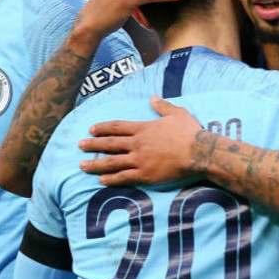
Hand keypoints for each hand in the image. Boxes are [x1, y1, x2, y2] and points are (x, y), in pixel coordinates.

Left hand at [79, 96, 202, 184]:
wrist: (199, 152)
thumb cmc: (190, 132)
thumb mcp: (177, 113)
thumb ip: (162, 106)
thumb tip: (152, 98)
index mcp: (143, 128)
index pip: (117, 127)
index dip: (102, 128)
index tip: (91, 129)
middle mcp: (138, 144)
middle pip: (110, 144)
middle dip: (93, 145)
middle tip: (79, 146)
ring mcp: (140, 160)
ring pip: (112, 162)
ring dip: (96, 164)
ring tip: (82, 166)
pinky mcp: (145, 175)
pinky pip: (124, 177)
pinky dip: (111, 179)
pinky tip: (101, 180)